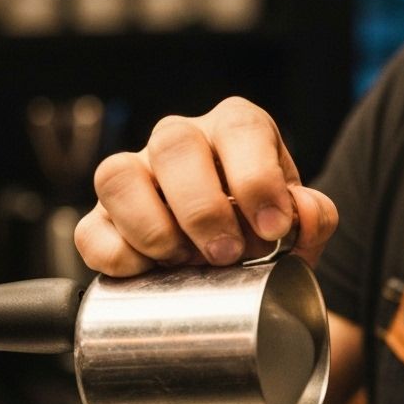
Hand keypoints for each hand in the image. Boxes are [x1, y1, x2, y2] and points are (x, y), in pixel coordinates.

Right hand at [75, 97, 337, 275]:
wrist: (234, 263)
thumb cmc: (266, 230)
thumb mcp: (300, 224)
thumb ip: (313, 218)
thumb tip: (303, 212)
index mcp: (236, 130)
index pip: (241, 129)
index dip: (257, 179)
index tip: (273, 229)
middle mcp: (180, 141)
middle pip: (173, 144)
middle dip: (202, 208)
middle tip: (227, 255)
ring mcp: (135, 174)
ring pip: (117, 176)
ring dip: (153, 228)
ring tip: (185, 263)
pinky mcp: (100, 217)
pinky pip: (90, 230)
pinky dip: (119, 257)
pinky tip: (151, 274)